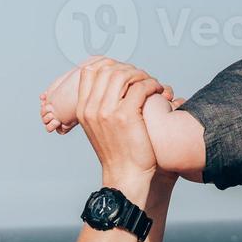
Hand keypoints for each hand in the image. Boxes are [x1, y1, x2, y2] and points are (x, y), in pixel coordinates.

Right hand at [74, 58, 163, 186]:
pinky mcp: (126, 115)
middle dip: (129, 69)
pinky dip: (152, 84)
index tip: (125, 71)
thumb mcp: (99, 128)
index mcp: (83, 109)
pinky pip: (140, 87)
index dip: (108, 65)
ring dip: (142, 75)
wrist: (126, 176)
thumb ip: (100, 106)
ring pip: (124, 74)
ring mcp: (107, 111)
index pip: (89, 71)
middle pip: (108, 69)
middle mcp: (91, 108)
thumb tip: (111, 83)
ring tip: (152, 84)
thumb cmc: (119, 153)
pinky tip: (158, 91)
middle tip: (142, 78)